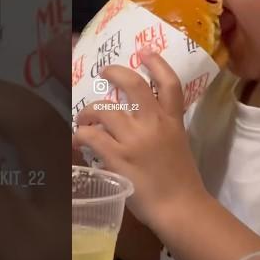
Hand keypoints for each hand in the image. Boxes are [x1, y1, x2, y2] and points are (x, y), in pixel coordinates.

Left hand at [72, 48, 207, 229]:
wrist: (180, 207)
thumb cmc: (180, 180)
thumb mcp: (178, 144)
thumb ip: (161, 128)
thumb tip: (137, 120)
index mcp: (173, 120)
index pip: (170, 83)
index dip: (157, 63)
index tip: (145, 52)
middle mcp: (153, 124)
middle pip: (133, 84)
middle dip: (114, 72)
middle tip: (104, 72)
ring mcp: (134, 139)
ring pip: (102, 110)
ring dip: (87, 113)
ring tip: (83, 121)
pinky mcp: (117, 157)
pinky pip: (90, 136)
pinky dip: (80, 136)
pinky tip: (78, 141)